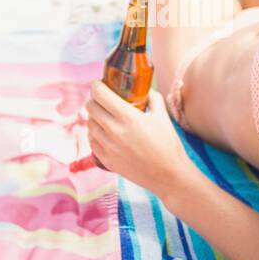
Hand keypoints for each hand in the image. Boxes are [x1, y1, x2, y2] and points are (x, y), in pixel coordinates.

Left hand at [83, 81, 190, 195]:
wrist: (168, 175)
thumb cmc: (168, 144)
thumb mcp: (163, 116)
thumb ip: (153, 98)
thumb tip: (145, 89)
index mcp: (128, 117)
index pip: (100, 94)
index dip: (96, 86)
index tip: (99, 84)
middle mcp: (115, 131)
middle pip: (91, 108)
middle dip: (94, 100)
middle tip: (101, 100)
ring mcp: (109, 147)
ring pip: (89, 124)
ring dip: (94, 117)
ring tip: (104, 117)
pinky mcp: (106, 160)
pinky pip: (92, 141)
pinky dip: (95, 134)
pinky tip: (104, 133)